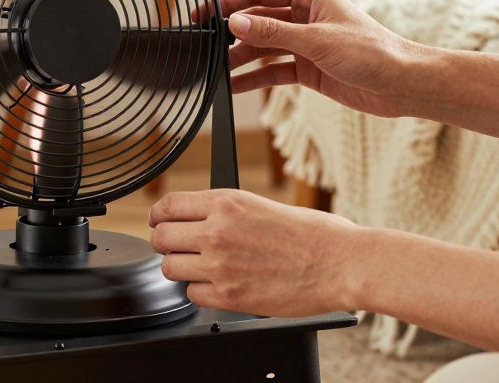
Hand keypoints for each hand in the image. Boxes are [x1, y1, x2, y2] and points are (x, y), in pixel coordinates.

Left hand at [149, 189, 362, 316]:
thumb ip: (225, 211)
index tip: (159, 222)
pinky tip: (218, 285)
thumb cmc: (312, 234)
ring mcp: (220, 265)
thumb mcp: (260, 204)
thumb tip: (200, 217)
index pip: (167, 206)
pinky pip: (192, 294)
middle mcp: (217, 231)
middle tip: (177, 248)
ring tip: (200, 268)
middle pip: (160, 238)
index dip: (158, 216)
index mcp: (226, 203)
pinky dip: (200, 292)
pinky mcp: (229, 295)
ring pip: (169, 268)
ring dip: (180, 269)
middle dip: (165, 243)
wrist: (340, 263)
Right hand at [211, 0, 427, 117]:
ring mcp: (306, 42)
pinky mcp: (309, 67)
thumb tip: (236, 23)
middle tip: (204, 45)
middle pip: (257, 20)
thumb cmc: (372, 53)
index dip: (229, 2)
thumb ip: (273, 33)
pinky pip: (273, 70)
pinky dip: (255, 78)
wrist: (403, 85)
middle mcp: (305, 16)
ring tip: (214, 70)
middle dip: (231, 33)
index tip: (204, 14)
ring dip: (240, 58)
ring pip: (263, 46)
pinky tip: (234, 86)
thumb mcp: (317, 41)